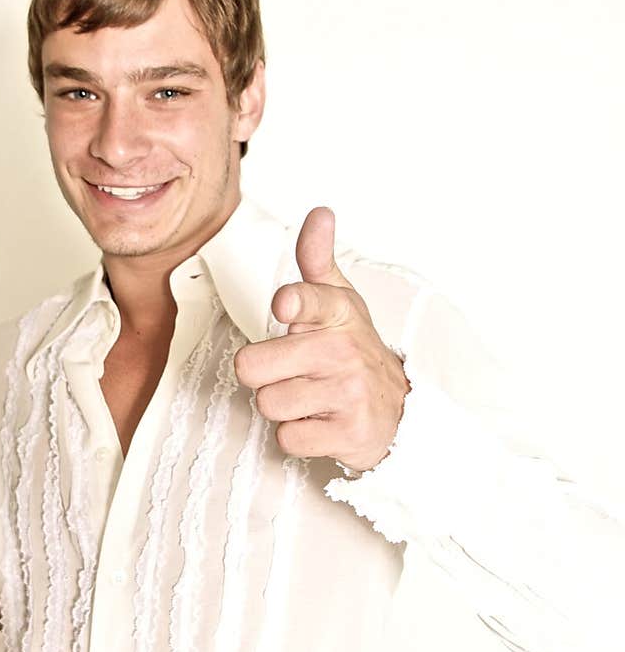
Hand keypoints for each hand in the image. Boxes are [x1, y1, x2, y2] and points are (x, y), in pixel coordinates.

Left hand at [234, 206, 409, 472]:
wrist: (397, 410)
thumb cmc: (352, 352)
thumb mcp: (339, 302)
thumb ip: (317, 259)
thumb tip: (320, 213)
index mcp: (337, 313)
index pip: (305, 298)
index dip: (292, 303)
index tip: (286, 306)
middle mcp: (343, 350)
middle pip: (253, 366)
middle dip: (263, 375)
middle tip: (290, 372)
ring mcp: (348, 393)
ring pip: (268, 404)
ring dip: (282, 407)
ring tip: (309, 397)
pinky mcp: (348, 434)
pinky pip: (288, 438)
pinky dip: (298, 436)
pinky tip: (320, 422)